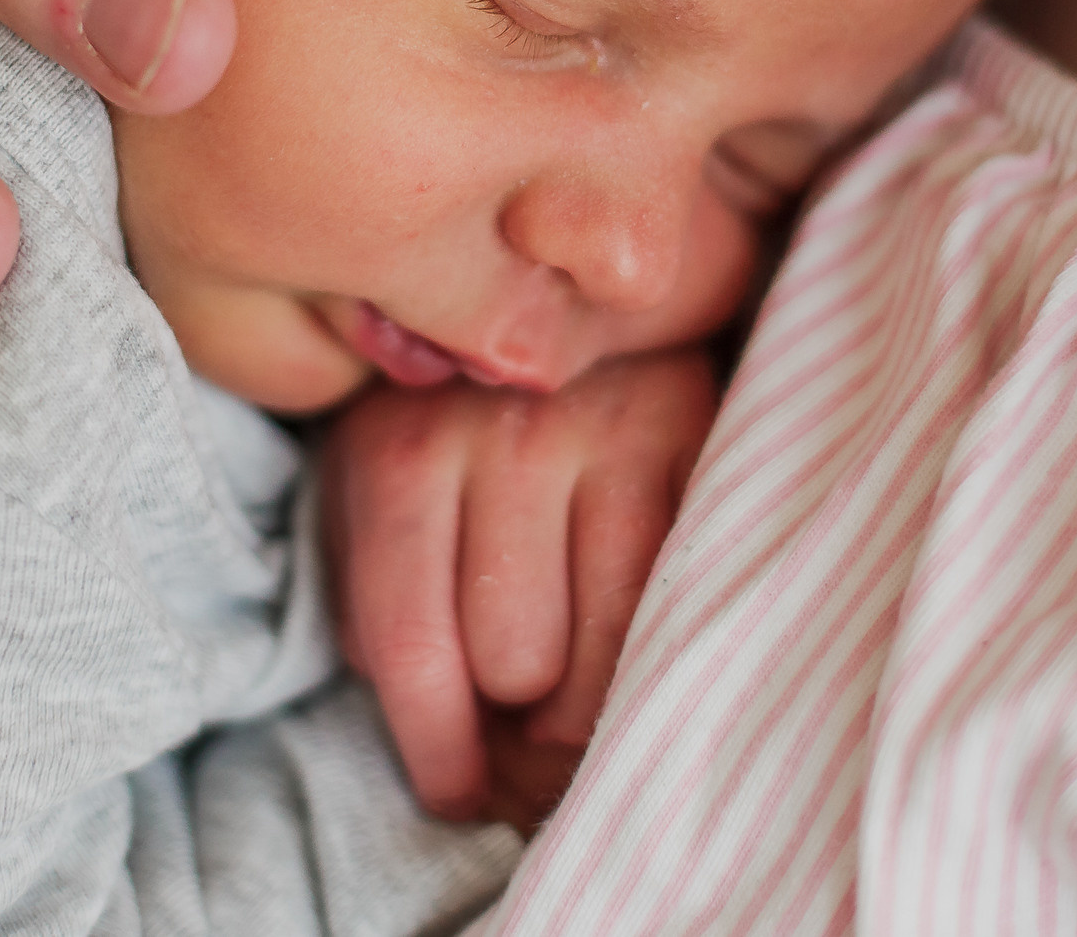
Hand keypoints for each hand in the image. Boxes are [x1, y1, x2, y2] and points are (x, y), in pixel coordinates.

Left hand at [321, 351, 719, 830]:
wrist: (569, 283)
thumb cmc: (456, 423)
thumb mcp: (378, 492)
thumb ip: (377, 605)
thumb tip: (441, 745)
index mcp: (402, 451)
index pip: (412, 646)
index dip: (438, 751)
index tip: (458, 793)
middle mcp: (506, 432)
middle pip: (514, 657)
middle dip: (517, 723)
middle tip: (526, 729)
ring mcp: (613, 429)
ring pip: (608, 644)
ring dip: (592, 701)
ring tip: (577, 695)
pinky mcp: (699, 433)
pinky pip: (684, 591)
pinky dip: (662, 650)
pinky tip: (641, 656)